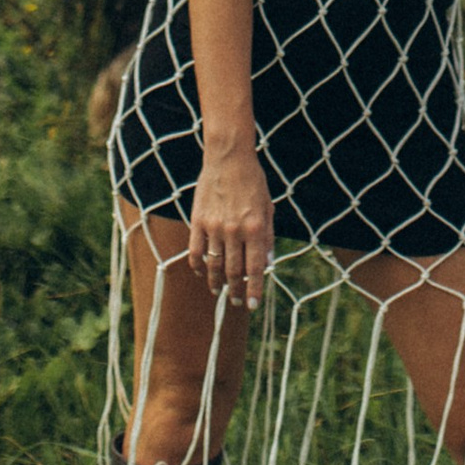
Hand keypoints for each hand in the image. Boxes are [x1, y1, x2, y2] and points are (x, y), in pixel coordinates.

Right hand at [186, 143, 273, 306]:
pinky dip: (198, 266)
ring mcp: (214, 227)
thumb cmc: (253, 182)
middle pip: (233, 271)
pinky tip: (201, 272)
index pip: (255, 268)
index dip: (254, 290)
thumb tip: (267, 263)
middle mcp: (235, 231)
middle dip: (235, 291)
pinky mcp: (198, 221)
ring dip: (216, 282)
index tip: (252, 305)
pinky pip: (195, 251)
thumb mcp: (268, 208)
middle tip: (236, 301)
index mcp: (255, 228)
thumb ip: (267, 236)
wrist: (229, 158)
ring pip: (213, 265)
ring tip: (218, 291)